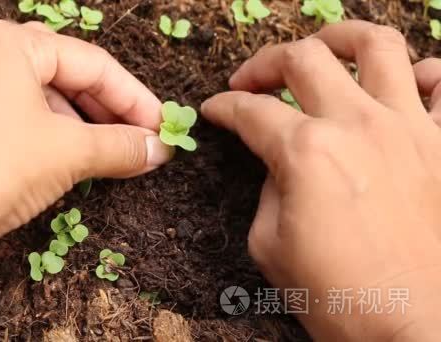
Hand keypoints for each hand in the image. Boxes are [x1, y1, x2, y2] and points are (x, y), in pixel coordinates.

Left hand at [0, 20, 172, 268]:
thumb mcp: (69, 151)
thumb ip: (121, 146)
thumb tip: (159, 150)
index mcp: (14, 44)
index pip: (94, 64)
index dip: (135, 98)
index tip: (163, 129)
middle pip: (72, 80)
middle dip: (113, 114)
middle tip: (146, 143)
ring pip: (51, 104)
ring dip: (89, 130)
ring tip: (119, 156)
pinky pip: (30, 125)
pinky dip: (61, 142)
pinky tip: (82, 164)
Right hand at [202, 20, 440, 340]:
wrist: (414, 330)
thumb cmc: (338, 298)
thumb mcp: (270, 246)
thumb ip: (268, 189)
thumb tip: (279, 164)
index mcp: (305, 152)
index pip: (249, 111)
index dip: (223, 107)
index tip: (213, 110)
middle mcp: (357, 125)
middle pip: (301, 58)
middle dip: (262, 63)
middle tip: (250, 82)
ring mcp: (409, 128)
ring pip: (376, 44)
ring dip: (339, 38)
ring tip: (321, 50)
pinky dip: (424, 73)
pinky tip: (402, 84)